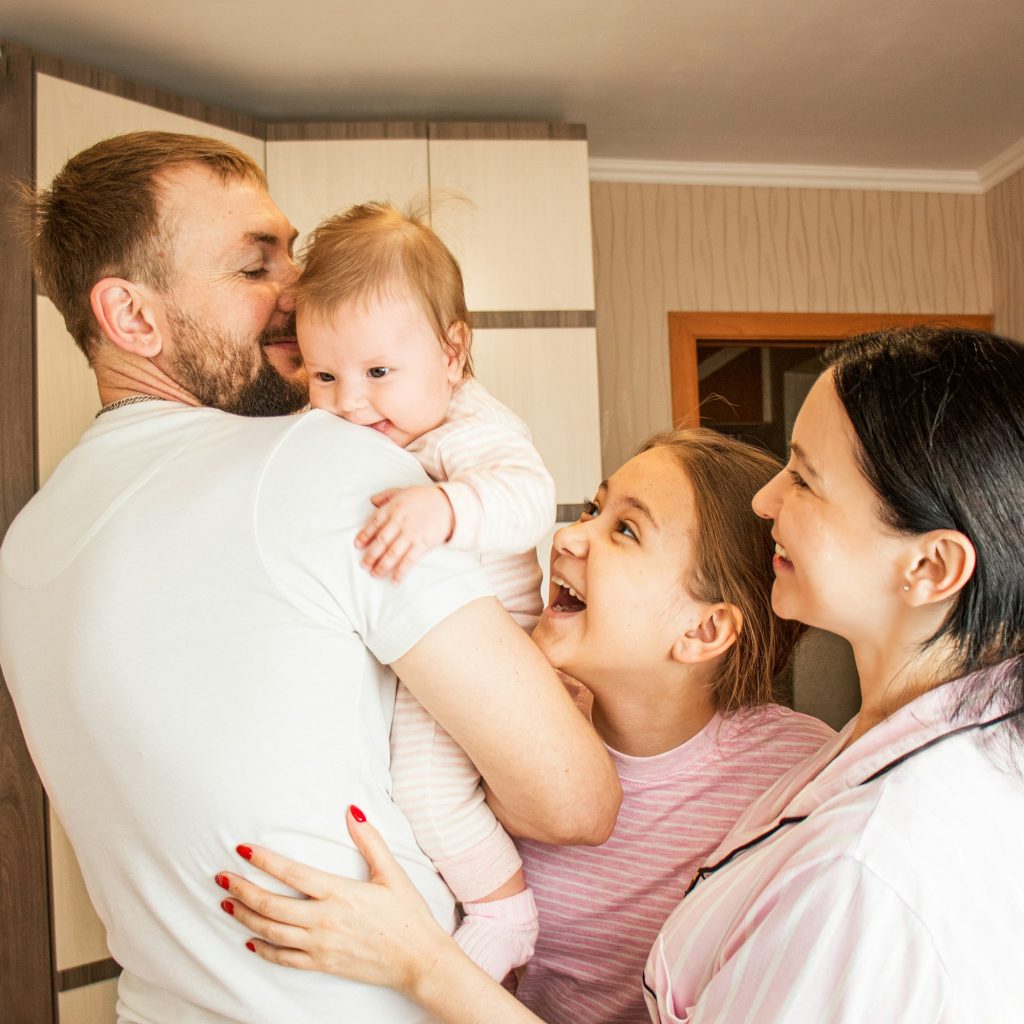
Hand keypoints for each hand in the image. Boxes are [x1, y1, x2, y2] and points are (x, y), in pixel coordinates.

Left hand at [216, 807, 449, 993]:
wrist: (418, 960)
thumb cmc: (407, 915)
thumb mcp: (392, 873)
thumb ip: (370, 841)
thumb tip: (352, 810)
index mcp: (340, 892)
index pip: (292, 873)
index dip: (264, 860)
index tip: (243, 850)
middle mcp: (324, 919)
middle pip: (272, 905)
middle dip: (243, 890)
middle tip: (221, 877)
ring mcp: (320, 945)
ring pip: (272, 931)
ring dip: (245, 917)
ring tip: (227, 903)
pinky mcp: (322, 964)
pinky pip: (284, 958)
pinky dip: (263, 949)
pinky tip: (250, 940)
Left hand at [355, 486, 454, 581]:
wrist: (449, 504)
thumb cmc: (424, 497)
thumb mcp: (402, 491)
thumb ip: (386, 496)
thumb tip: (371, 501)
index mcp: (392, 509)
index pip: (373, 524)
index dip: (364, 536)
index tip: (357, 545)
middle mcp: (399, 522)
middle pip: (380, 542)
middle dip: (370, 556)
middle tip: (364, 566)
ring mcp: (411, 534)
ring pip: (391, 554)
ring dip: (381, 566)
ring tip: (375, 574)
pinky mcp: (422, 544)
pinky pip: (409, 561)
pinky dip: (400, 572)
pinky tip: (394, 580)